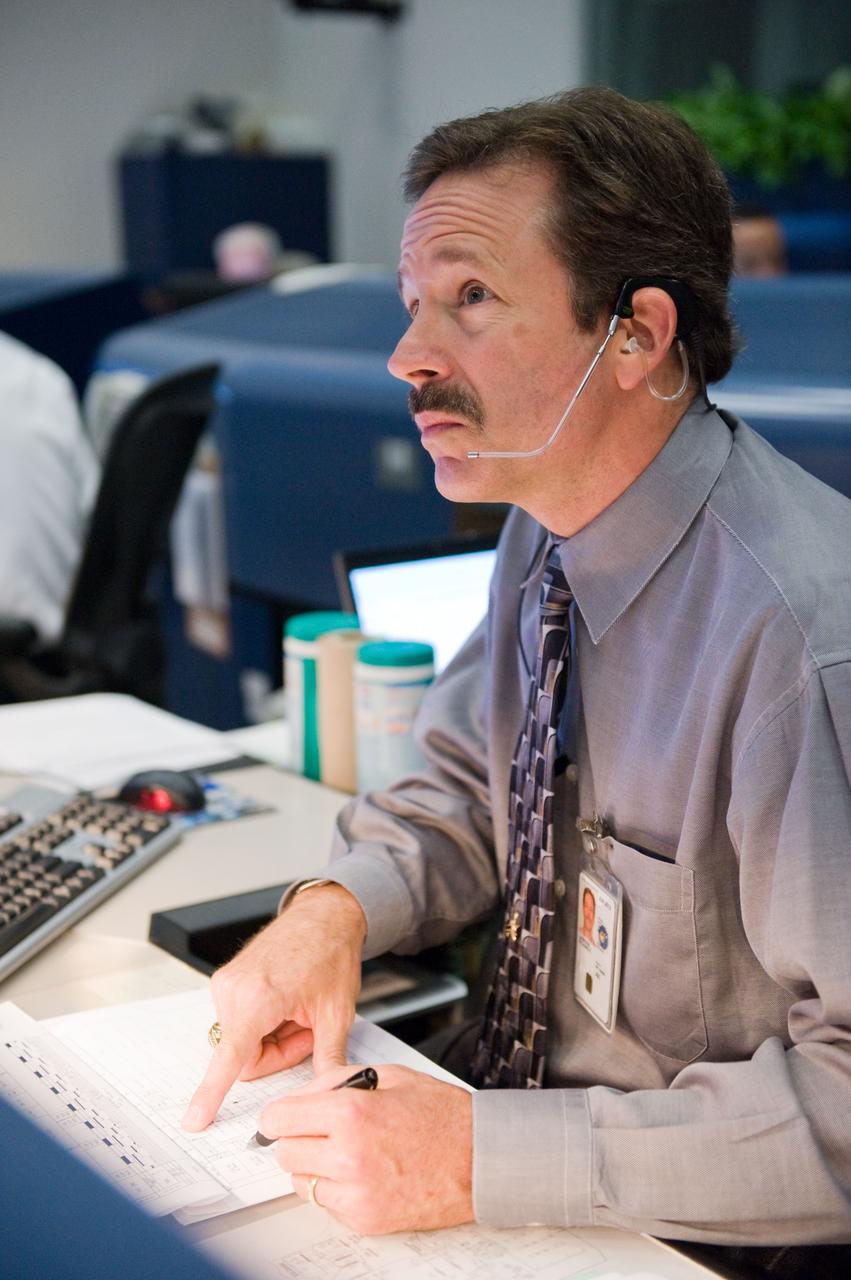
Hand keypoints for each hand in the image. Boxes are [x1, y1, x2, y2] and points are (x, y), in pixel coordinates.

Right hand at [181, 884, 366, 1130]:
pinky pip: (241, 1022)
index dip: (212, 1093)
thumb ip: (329, 1059)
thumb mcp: (337, 1012)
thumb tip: (330, 1093)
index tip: (194, 1119)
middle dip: (278, 1051)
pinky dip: (264, 1021)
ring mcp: (227, 983)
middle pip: (246, 1056)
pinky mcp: (227, 980)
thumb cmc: (332, 953)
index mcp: (258, 997)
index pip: (231, 1057)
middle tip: (307, 1025)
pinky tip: (286, 1001)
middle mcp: (234, 988)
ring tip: (299, 1008)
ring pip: (244, 1041)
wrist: (325, 915)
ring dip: (272, 1036)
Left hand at [261, 1064, 473, 1234]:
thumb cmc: (442, 1116)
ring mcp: (355, 1193)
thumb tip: (303, 1095)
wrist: (479, 1160)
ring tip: (343, 1150)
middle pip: (285, 1152)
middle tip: (316, 1130)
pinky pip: (325, 1204)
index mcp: (351, 1114)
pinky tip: (360, 1170)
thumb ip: (338, 1081)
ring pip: (300, 1181)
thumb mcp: (389, 1076)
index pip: (280, 1118)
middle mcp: (347, 1156)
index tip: (279, 1116)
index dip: (277, 1115)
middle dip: (295, 1137)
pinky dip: (333, 1188)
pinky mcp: (364, 1219)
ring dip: (312, 1165)